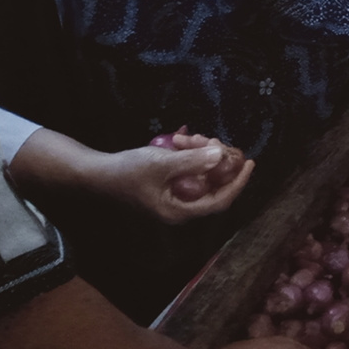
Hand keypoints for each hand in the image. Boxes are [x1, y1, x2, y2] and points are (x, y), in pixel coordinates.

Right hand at [97, 135, 253, 223]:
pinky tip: (182, 140)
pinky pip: (190, 169)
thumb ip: (193, 161)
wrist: (98, 171)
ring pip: (202, 173)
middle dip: (215, 159)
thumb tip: (220, 156)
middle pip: (213, 184)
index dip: (238, 182)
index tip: (250, 162)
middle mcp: (180, 207)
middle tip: (209, 139)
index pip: (220, 200)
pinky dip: (190, 154)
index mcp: (179, 211)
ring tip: (188, 137)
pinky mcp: (169, 184)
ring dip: (201, 152)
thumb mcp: (162, 164)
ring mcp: (174, 195)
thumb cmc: (128, 171)